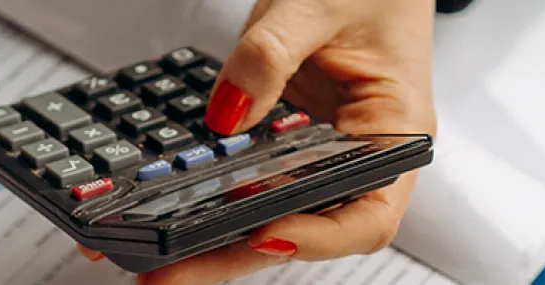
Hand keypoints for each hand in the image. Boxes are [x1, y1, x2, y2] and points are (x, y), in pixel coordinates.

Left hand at [81, 0, 436, 282]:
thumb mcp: (317, 4)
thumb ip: (271, 54)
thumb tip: (226, 113)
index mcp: (394, 131)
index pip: (366, 215)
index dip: (316, 237)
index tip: (265, 234)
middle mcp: (358, 154)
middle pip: (301, 228)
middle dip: (232, 253)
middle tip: (166, 271)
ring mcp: (318, 151)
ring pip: (267, 211)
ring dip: (210, 235)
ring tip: (150, 253)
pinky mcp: (285, 139)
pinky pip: (248, 176)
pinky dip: (206, 194)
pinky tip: (162, 205)